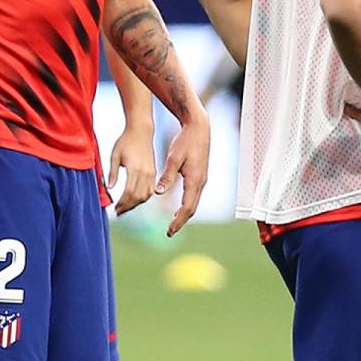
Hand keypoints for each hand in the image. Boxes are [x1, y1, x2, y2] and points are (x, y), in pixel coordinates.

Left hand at [107, 126, 155, 215]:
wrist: (141, 131)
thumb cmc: (126, 141)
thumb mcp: (115, 155)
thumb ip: (112, 173)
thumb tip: (109, 188)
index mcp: (135, 168)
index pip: (129, 192)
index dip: (122, 203)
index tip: (116, 208)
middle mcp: (145, 172)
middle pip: (138, 196)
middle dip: (128, 206)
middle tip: (119, 211)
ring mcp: (151, 173)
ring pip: (145, 195)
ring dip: (136, 204)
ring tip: (126, 207)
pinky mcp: (153, 172)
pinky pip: (150, 190)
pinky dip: (143, 197)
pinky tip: (135, 199)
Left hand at [156, 113, 210, 236]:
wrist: (199, 128)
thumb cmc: (185, 140)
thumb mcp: (173, 157)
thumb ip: (167, 176)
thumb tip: (158, 192)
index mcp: (195, 180)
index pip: (186, 208)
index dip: (178, 221)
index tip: (169, 231)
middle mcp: (201, 182)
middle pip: (192, 209)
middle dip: (181, 221)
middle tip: (170, 232)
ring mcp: (202, 179)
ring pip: (194, 203)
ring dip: (184, 214)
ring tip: (173, 223)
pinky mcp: (200, 175)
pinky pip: (194, 195)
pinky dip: (187, 205)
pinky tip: (178, 208)